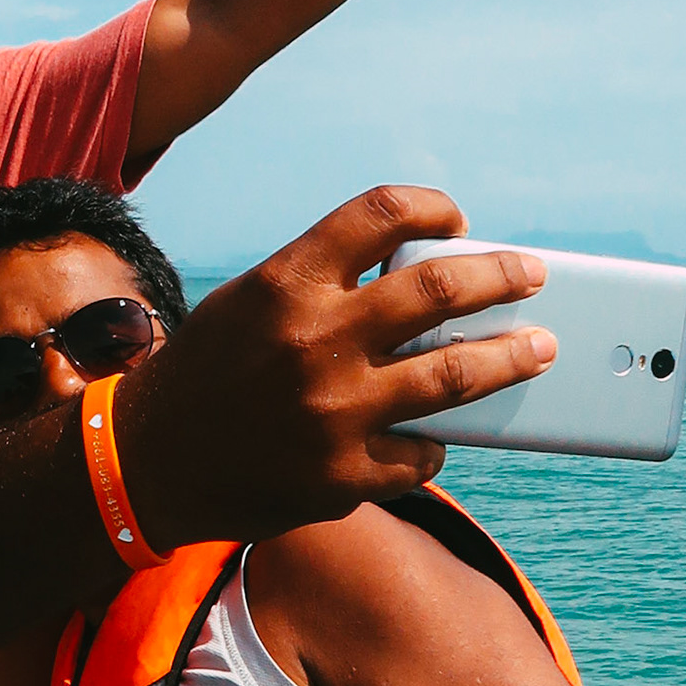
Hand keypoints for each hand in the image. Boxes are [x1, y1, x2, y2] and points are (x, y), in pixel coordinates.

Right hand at [117, 185, 555, 545]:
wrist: (147, 463)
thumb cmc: (206, 374)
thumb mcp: (249, 304)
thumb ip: (324, 285)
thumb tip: (421, 276)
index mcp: (285, 284)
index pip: (382, 215)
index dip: (433, 208)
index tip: (456, 221)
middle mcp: (313, 342)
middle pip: (440, 289)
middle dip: (503, 277)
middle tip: (530, 276)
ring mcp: (332, 414)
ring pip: (457, 375)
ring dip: (512, 357)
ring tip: (538, 349)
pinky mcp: (341, 477)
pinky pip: (421, 453)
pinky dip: (433, 442)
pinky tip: (434, 434)